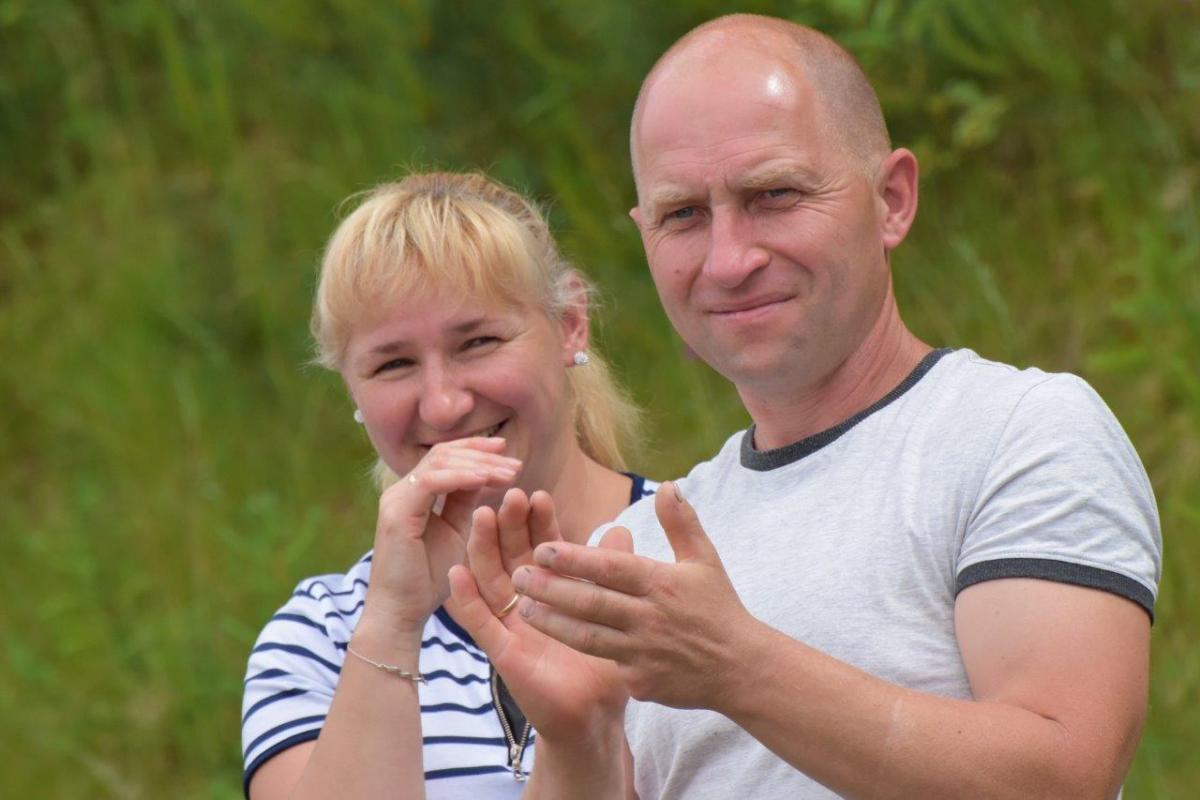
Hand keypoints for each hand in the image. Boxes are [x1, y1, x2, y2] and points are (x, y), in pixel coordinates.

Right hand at [357, 437, 520, 642]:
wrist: (400, 613)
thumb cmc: (427, 580)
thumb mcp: (455, 534)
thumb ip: (464, 503)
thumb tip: (484, 475)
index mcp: (414, 493)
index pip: (445, 457)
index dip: (476, 450)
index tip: (507, 452)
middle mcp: (402, 490)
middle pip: (444, 454)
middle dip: (483, 454)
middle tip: (515, 462)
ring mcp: (396, 499)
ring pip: (439, 463)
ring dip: (478, 465)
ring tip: (510, 472)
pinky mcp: (397, 514)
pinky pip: (431, 483)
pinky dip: (461, 478)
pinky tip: (486, 480)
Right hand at [448, 489, 628, 743]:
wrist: (595, 715)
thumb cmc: (605, 662)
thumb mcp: (613, 610)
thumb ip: (614, 569)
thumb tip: (621, 526)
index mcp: (555, 587)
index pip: (542, 546)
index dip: (539, 521)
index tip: (539, 495)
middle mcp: (529, 600)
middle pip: (511, 554)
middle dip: (509, 524)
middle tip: (509, 496)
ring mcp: (511, 624)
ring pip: (490, 579)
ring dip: (482, 548)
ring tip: (481, 518)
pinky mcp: (501, 650)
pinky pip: (478, 622)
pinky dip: (464, 598)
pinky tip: (455, 572)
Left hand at [511, 481, 750, 708]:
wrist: (740, 669)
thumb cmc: (719, 608)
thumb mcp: (705, 560)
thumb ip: (681, 522)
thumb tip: (668, 485)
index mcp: (662, 584)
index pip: (610, 568)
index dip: (574, 558)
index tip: (542, 548)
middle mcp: (649, 618)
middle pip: (590, 602)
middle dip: (550, 589)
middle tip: (517, 575)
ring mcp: (643, 653)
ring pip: (587, 636)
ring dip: (552, 622)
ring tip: (522, 609)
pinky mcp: (640, 682)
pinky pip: (605, 664)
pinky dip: (581, 655)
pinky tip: (551, 644)